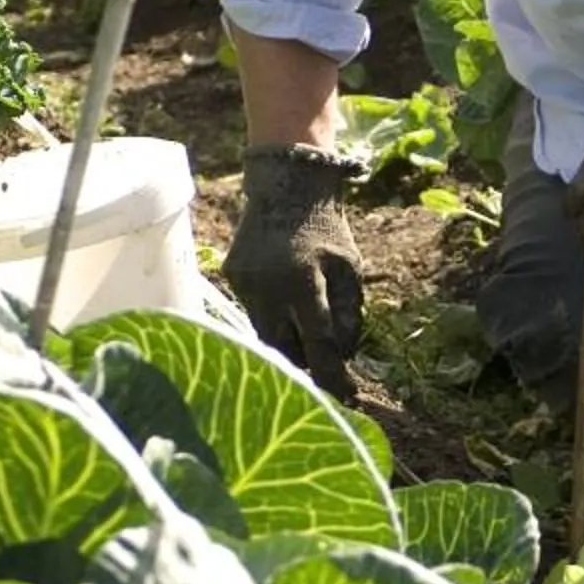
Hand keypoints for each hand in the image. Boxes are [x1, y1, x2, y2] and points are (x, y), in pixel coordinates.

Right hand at [223, 145, 365, 384]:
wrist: (286, 185)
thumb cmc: (327, 229)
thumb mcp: (351, 269)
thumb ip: (348, 315)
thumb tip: (343, 360)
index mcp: (303, 283)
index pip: (319, 345)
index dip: (334, 376)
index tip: (349, 398)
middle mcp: (267, 287)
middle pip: (284, 349)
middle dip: (305, 359)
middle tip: (324, 357)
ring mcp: (244, 283)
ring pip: (265, 334)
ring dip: (287, 338)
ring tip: (304, 321)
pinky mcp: (232, 278)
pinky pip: (254, 312)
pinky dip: (273, 315)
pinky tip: (283, 296)